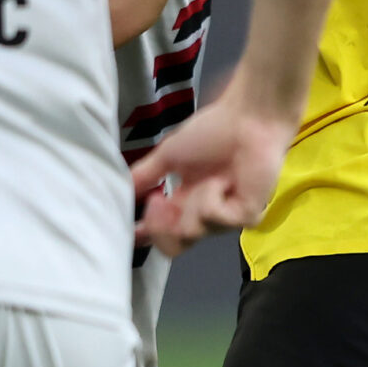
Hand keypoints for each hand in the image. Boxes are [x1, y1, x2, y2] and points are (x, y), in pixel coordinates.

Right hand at [130, 73, 297, 255]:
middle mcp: (205, 215)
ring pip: (191, 232)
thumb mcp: (168, 155)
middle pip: (174, 247)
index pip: (163, 233)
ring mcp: (227, 218)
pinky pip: (214, 220)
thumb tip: (120, 192)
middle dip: (160, 226)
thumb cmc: (213, 132)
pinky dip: (212, 198)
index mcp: (186, 203)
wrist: (248, 119)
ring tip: (211, 178)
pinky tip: (224, 181)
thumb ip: (144, 176)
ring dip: (194, 201)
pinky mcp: (247, 217)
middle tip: (157, 201)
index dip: (147, 236)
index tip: (131, 231)